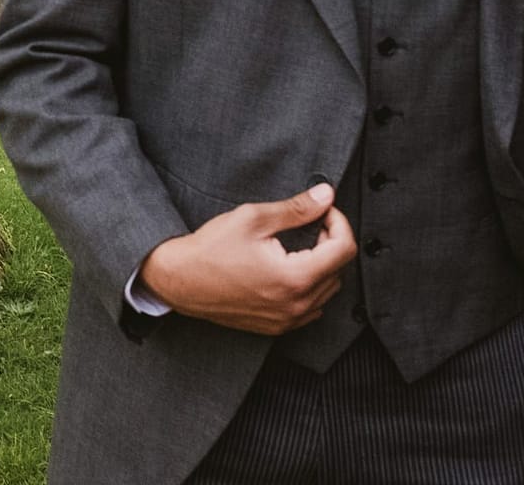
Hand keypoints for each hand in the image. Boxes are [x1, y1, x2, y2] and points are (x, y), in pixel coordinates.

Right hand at [136, 184, 355, 334]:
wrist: (180, 280)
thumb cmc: (211, 248)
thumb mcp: (253, 218)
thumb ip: (296, 208)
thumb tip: (325, 196)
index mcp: (295, 277)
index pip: (344, 249)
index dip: (339, 222)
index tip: (324, 211)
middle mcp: (296, 304)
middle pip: (339, 270)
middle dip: (329, 242)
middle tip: (307, 224)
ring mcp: (287, 320)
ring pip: (328, 291)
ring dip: (321, 266)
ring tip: (297, 247)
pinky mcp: (277, 327)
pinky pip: (311, 308)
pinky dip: (310, 288)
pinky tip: (288, 271)